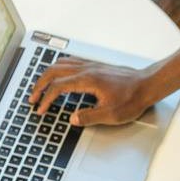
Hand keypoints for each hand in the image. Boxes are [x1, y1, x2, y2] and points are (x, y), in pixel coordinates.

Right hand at [28, 56, 153, 126]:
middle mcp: (86, 69)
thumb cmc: (133, 98)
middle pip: (53, 72)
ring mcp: (91, 65)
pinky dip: (58, 68)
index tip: (40, 109)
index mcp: (87, 80)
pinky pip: (70, 62)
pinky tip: (59, 75)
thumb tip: (72, 119)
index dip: (46, 99)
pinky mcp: (95, 65)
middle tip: (32, 97)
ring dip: (47, 75)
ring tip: (41, 87)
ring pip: (60, 64)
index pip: (58, 87)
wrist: (147, 84)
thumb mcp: (111, 115)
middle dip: (39, 85)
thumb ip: (89, 117)